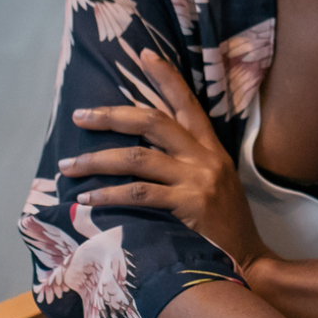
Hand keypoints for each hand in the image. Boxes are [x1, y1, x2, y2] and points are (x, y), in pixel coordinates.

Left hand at [60, 49, 268, 267]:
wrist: (249, 262)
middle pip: (153, 121)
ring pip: (138, 157)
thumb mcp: (214, 184)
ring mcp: (198, 180)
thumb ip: (186, 164)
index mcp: (211, 149)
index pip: (187, 103)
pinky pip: (139, 194)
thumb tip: (141, 150)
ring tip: (68, 166)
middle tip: (80, 116)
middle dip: (111, 116)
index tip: (144, 55)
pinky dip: (108, 195)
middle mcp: (205, 158)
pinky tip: (87, 199)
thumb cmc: (224, 227)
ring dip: (97, 160)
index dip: (166, 77)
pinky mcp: (189, 205)